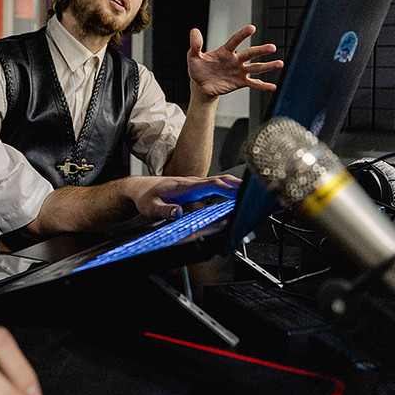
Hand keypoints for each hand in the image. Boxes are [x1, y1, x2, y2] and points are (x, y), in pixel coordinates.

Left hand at [125, 174, 239, 220]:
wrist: (140, 189)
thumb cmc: (146, 197)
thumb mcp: (152, 207)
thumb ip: (165, 211)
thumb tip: (179, 213)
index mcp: (184, 186)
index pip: (211, 184)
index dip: (227, 187)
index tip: (240, 191)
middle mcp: (191, 183)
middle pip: (219, 180)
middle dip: (237, 184)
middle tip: (254, 189)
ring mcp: (194, 184)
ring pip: (218, 182)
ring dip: (233, 185)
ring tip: (249, 191)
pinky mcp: (194, 188)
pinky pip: (213, 186)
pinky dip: (225, 188)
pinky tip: (233, 193)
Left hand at [187, 26, 282, 96]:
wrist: (201, 86)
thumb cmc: (198, 69)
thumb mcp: (193, 57)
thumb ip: (195, 45)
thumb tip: (194, 31)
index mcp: (225, 52)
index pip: (235, 41)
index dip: (242, 35)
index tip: (252, 28)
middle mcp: (235, 60)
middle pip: (250, 54)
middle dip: (261, 50)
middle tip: (272, 47)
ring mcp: (239, 71)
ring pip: (256, 67)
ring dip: (267, 66)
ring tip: (280, 63)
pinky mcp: (240, 82)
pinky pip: (254, 84)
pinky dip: (263, 86)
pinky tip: (273, 86)